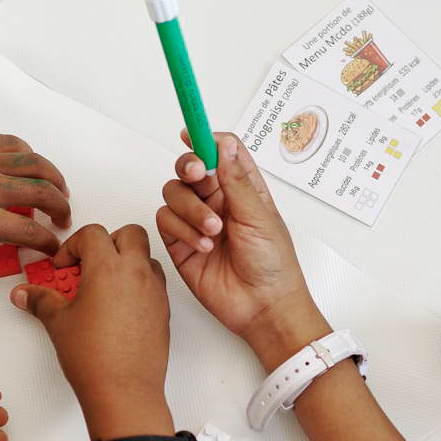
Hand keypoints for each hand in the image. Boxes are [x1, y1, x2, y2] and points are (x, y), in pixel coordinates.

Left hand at [0, 123, 71, 286]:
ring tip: (60, 191)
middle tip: (62, 221)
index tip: (52, 248)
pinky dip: (30, 154)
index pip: (28, 230)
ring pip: (35, 164)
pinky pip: (13, 144)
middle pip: (42, 194)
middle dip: (61, 209)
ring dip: (55, 178)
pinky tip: (30, 165)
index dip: (47, 242)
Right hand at [11, 224, 172, 438]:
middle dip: (108, 241)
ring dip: (127, 261)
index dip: (73, 246)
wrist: (124, 392)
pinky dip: (139, 283)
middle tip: (89, 263)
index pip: (93, 234)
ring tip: (104, 285)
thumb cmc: (95, 358)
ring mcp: (154, 292)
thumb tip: (26, 294)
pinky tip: (118, 306)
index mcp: (108, 268)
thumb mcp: (58, 323)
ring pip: (147, 257)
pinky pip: (155, 283)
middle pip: (130, 233)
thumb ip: (41, 301)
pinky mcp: (163, 311)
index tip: (63, 266)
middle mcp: (137, 274)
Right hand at [156, 132, 328, 368]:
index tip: (192, 134)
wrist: (262, 306)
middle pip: (190, 168)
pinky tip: (203, 245)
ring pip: (174, 192)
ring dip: (191, 208)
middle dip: (190, 167)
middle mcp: (217, 201)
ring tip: (214, 230)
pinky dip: (182, 229)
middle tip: (199, 174)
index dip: (204, 138)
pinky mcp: (180, 243)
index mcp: (242, 188)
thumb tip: (224, 143)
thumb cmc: (274, 265)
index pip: (220, 152)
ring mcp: (197, 221)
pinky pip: (166, 221)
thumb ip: (236, 179)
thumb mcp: (260, 215)